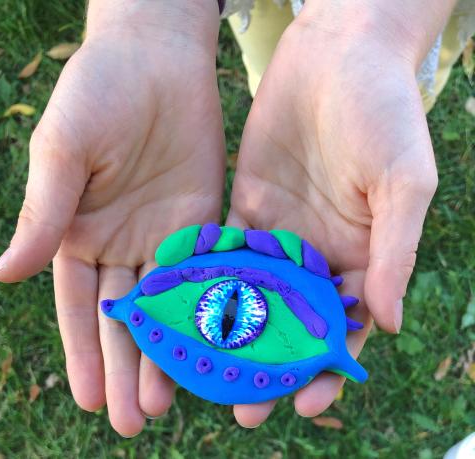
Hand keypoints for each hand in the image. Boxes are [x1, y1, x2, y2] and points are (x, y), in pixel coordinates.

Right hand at [0, 0, 223, 436]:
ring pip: (173, 306)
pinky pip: (212, 270)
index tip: (92, 399)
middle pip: (128, 318)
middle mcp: (127, 245)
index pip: (83, 307)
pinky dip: (215, 305)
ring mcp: (170, 236)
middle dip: (131, 368)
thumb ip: (44, 214)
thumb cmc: (98, 95)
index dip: (85, 353)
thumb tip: (5, 273)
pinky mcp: (209, 220)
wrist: (155, 60)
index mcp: (83, 235)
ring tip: (176, 398)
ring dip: (173, 350)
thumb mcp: (64, 152)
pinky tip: (222, 341)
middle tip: (139, 421)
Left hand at [227, 0, 454, 426]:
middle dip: (269, 364)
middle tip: (242, 407)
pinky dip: (207, 282)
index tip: (303, 404)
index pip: (344, 325)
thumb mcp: (404, 183)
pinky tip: (185, 312)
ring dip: (231, 333)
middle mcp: (318, 251)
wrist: (341, 58)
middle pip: (292, 320)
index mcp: (361, 254)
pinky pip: (225, 252)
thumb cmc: (386, 114)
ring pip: (253, 294)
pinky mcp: (246, 206)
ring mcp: (280, 231)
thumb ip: (394, 252)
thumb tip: (388, 324)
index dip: (326, 365)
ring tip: (204, 373)